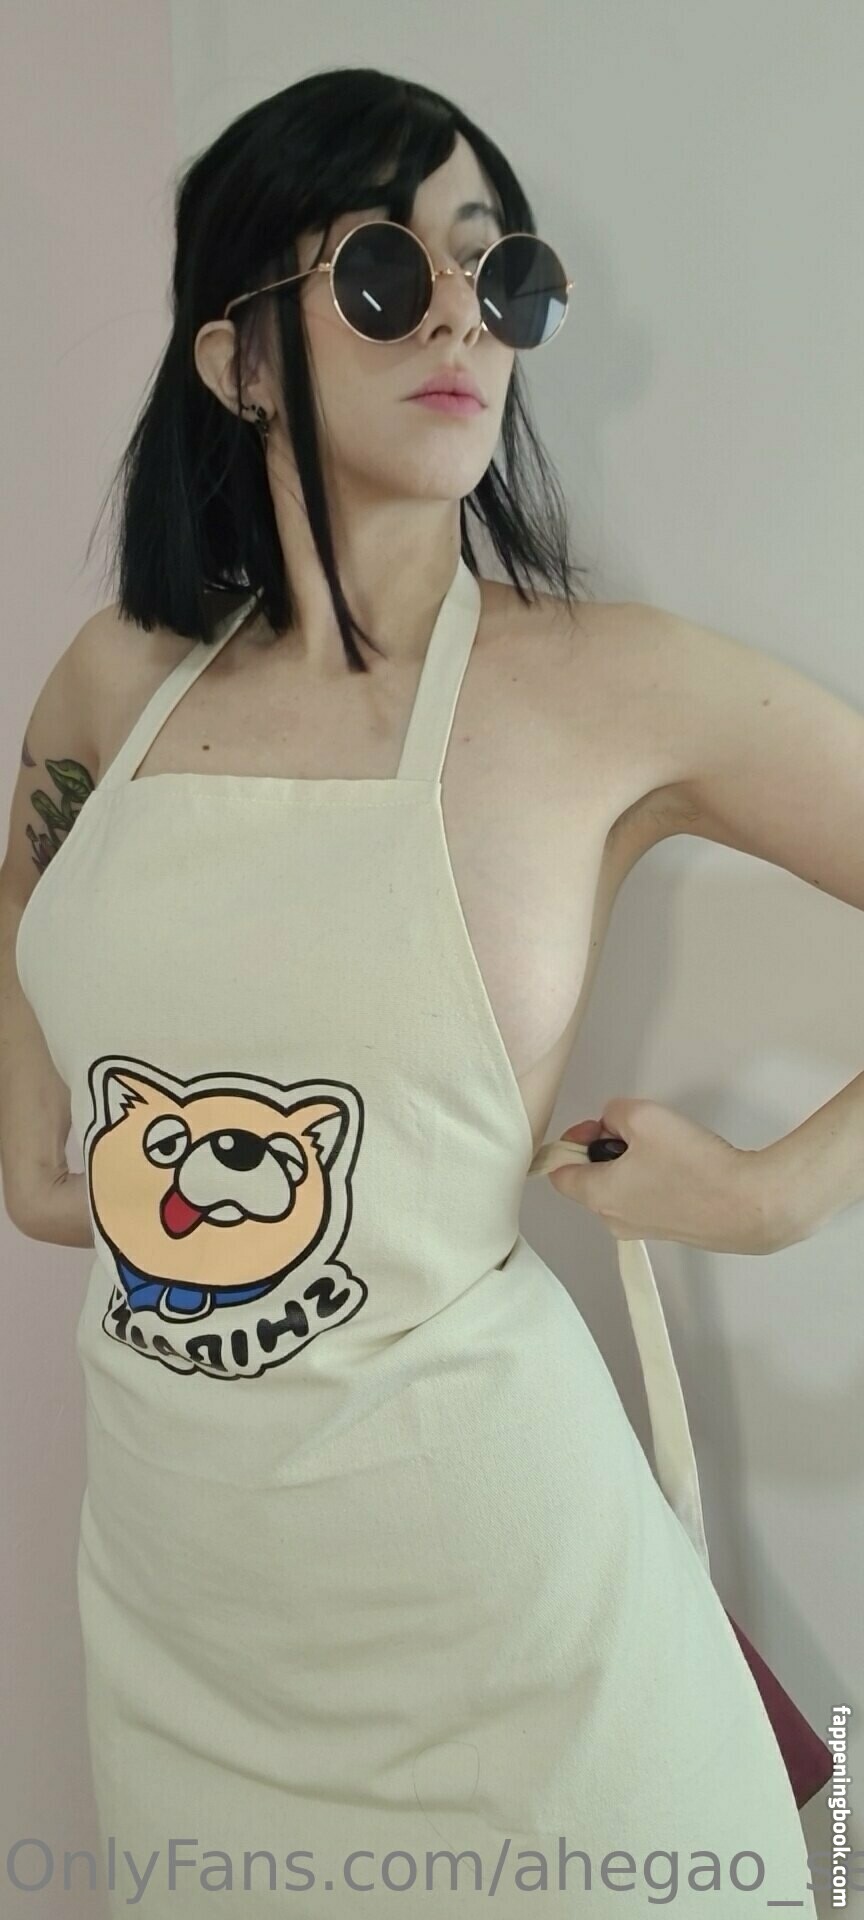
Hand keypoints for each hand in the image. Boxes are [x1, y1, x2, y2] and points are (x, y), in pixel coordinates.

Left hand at [547, 1097, 783, 1254]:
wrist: (748, 1205)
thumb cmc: (692, 1163)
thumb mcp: (643, 1116)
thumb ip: (615, 1112)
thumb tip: (614, 1123)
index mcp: (597, 1196)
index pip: (559, 1174)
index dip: (571, 1142)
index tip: (597, 1126)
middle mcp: (614, 1220)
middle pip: (592, 1180)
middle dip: (607, 1150)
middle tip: (637, 1131)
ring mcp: (645, 1231)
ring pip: (622, 1189)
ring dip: (633, 1165)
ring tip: (665, 1147)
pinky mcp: (673, 1232)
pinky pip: (650, 1200)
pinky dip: (658, 1181)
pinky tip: (684, 1167)